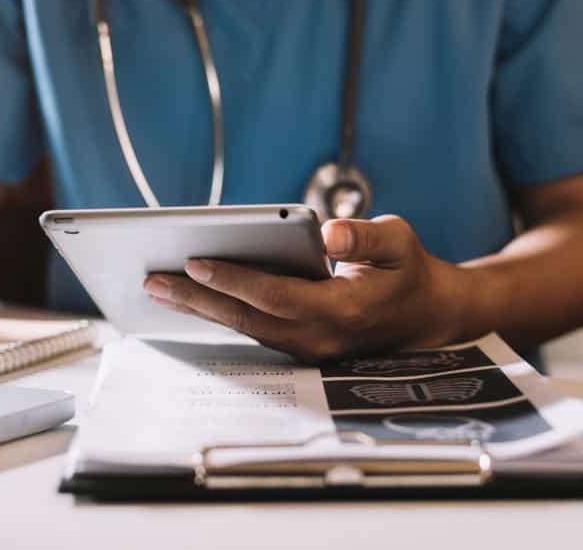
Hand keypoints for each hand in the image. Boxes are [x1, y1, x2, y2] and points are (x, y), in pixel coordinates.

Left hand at [142, 215, 468, 361]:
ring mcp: (308, 348)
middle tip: (154, 280)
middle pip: (248, 318)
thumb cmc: (409, 271)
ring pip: (245, 328)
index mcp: (344, 311)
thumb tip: (329, 233)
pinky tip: (192, 296)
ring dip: (201, 308)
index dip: (235, 280)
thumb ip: (365, 238)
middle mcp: (321, 338)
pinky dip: (220, 312)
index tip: (196, 262)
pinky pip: (252, 329)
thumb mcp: (399, 242)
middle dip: (198, 299)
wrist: (428, 315)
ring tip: (159, 287)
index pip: (277, 296)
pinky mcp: (300, 346)